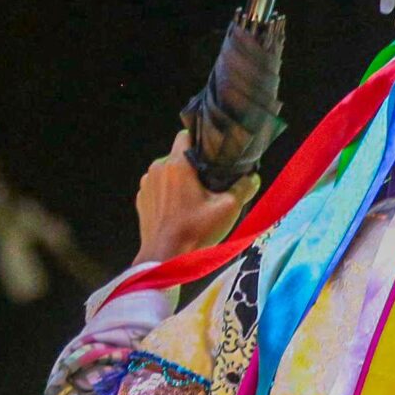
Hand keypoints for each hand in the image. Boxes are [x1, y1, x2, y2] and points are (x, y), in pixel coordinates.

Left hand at [136, 132, 258, 265]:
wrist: (165, 259)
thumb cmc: (196, 231)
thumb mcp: (229, 209)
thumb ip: (245, 187)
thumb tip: (253, 177)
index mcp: (176, 164)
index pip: (186, 135)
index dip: (201, 141)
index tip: (214, 155)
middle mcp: (157, 169)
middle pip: (178, 156)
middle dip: (194, 166)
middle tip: (210, 184)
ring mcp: (146, 185)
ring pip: (168, 172)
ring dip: (180, 180)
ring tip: (195, 201)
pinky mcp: (141, 200)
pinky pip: (158, 188)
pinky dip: (169, 195)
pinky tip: (180, 211)